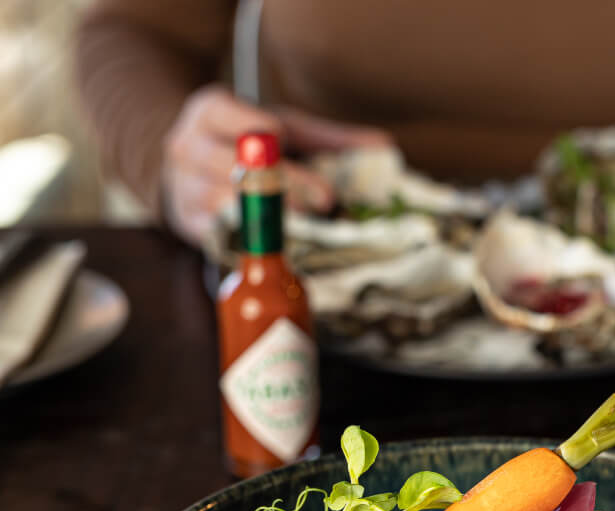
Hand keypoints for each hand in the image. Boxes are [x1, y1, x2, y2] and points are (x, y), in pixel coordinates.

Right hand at [160, 84, 390, 245]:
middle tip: (327, 201)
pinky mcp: (191, 227)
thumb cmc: (245, 144)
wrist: (187, 167)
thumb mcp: (282, 129)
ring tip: (309, 226)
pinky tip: (280, 249)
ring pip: (228, 204)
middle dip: (286, 185)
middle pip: (240, 167)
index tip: (303, 158)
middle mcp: (188, 147)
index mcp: (211, 111)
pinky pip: (223, 236)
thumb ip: (329, 138)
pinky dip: (253, 244)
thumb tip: (384, 147)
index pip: (248, 125)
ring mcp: (185, 189)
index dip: (278, 142)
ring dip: (272, 219)